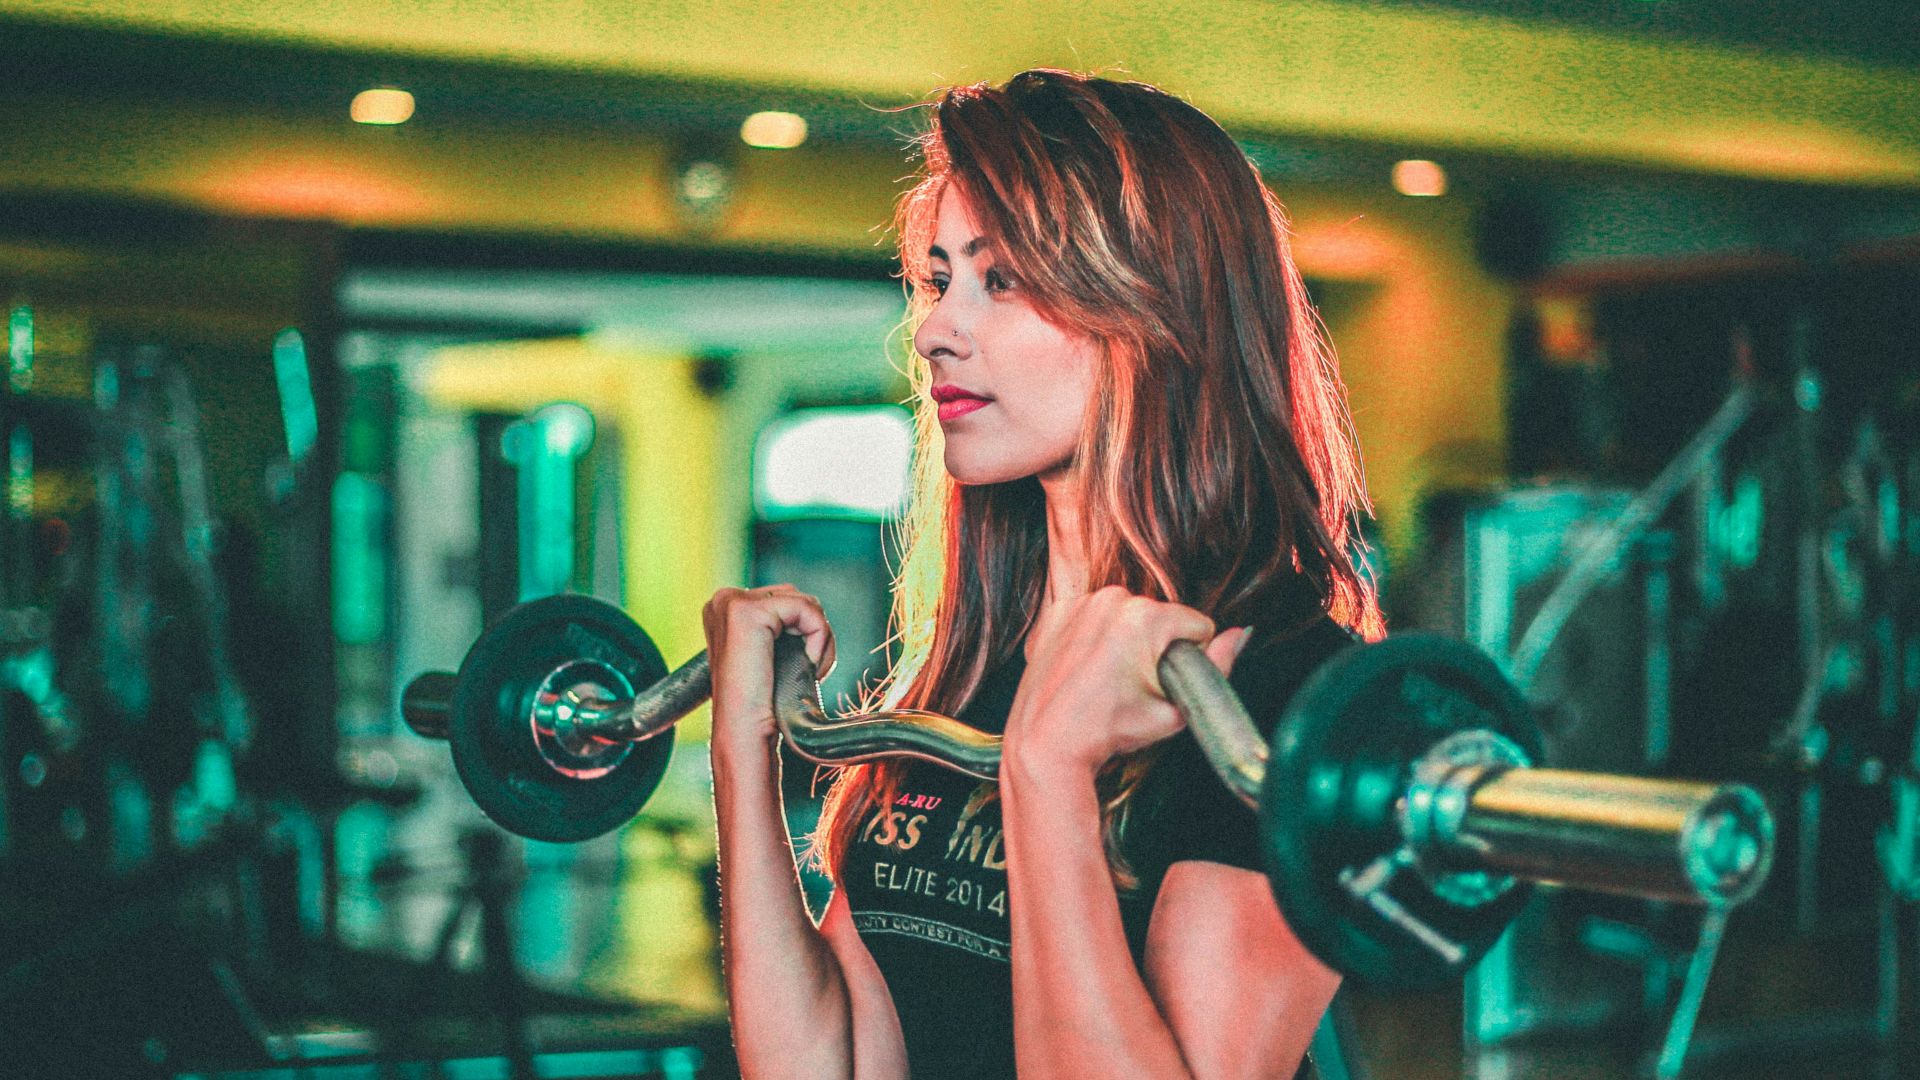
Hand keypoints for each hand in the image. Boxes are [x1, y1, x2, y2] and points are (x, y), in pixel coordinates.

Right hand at [701, 584, 836, 755]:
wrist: (745, 732)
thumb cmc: (763, 701)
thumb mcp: (770, 652)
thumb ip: (780, 626)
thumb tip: (811, 609)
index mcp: (726, 609)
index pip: (786, 599)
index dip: (804, 631)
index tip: (797, 666)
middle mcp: (724, 600)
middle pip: (796, 597)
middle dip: (814, 632)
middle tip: (806, 669)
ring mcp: (731, 603)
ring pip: (805, 602)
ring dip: (819, 636)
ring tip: (805, 668)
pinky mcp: (746, 611)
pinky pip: (807, 608)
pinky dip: (819, 636)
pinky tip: (808, 664)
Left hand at [1003, 585, 1251, 779]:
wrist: (1047, 741)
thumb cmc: (1108, 730)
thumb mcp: (1174, 710)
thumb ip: (1216, 669)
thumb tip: (1240, 635)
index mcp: (1146, 617)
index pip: (1196, 625)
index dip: (1190, 658)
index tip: (1165, 681)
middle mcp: (1113, 598)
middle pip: (1160, 618)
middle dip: (1155, 646)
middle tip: (1133, 685)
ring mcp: (1081, 603)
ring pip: (1126, 615)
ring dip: (1125, 639)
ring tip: (1108, 678)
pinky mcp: (1057, 612)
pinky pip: (1093, 616)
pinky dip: (1093, 637)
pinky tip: (1086, 668)